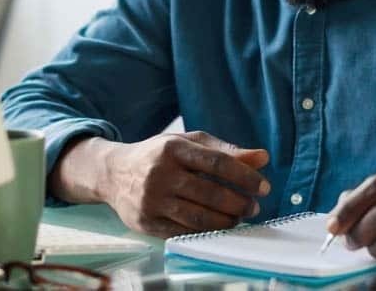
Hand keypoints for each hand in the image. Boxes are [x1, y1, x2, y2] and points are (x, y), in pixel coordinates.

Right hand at [98, 131, 269, 236]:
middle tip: (253, 207)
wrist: (112, 173)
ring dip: (226, 221)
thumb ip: (225, 150)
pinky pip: (183, 232)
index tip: (263, 187)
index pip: (217, 163)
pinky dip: (206, 232)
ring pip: (199, 217)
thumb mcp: (188, 143)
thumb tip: (263, 157)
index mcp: (173, 148)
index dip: (244, 176)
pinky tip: (217, 227)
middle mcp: (160, 173)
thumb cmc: (158, 155)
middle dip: (239, 203)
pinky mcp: (146, 222)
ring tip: (239, 218)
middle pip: (210, 193)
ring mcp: (152, 200)